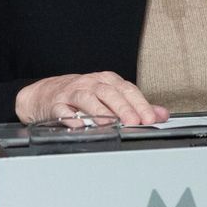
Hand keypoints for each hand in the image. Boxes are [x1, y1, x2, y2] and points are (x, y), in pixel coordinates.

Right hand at [14, 71, 169, 125]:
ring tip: (110, 125)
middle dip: (123, 108)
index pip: (127, 90)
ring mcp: (72, 93)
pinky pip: (63, 111)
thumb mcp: (110, 96)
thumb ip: (136, 105)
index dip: (140, 104)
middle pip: (109, 93)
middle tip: (134, 123)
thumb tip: (161, 114)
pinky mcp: (56, 104)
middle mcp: (91, 83)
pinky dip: (72, 118)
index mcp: (107, 80)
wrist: (46, 93)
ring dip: (100, 112)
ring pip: (87, 99)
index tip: (150, 118)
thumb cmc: (83, 95)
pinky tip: (80, 126)